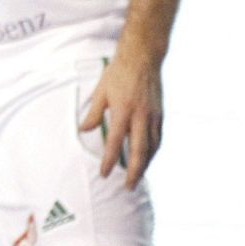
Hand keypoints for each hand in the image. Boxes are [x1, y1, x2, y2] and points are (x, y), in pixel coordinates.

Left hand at [78, 43, 163, 189]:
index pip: (115, 142)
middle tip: (127, 187)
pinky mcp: (161, 114)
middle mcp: (141, 116)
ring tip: (138, 179)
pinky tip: (148, 160)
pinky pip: (158, 139)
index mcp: (123, 111)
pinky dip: (154, 152)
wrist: (143, 58)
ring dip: (146, 166)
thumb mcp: (101, 91)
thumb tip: (83, 130)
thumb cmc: (118, 73)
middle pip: (139, 151)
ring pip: (152, 148)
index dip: (110, 160)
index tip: (105, 174)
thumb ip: (93, 113)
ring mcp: (153, 116)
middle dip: (134, 172)